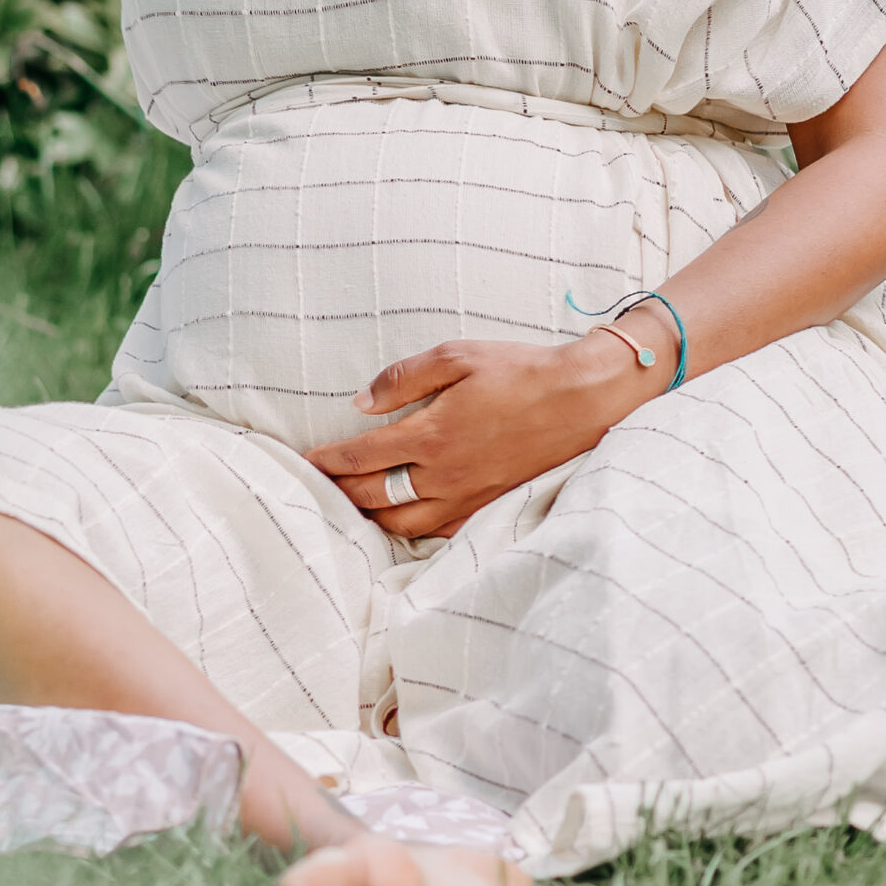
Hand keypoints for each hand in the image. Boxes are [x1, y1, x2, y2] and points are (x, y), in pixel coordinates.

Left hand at [303, 331, 662, 539]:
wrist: (578, 400)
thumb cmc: (517, 371)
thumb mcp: (457, 356)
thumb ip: (404, 378)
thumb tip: (361, 402)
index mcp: (431, 434)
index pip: (362, 457)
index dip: (329, 461)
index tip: (307, 461)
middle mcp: (443, 474)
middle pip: (374, 497)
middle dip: (340, 493)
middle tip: (318, 488)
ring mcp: (466, 496)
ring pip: (402, 523)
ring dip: (370, 517)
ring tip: (352, 507)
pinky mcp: (486, 505)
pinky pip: (438, 530)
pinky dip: (410, 529)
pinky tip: (402, 519)